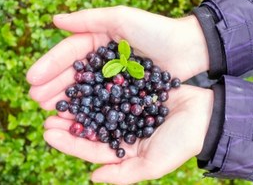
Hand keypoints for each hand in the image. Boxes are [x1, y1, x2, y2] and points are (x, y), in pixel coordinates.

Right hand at [27, 6, 208, 109]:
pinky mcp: (127, 93)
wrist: (188, 48)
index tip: (32, 78)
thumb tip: (55, 20)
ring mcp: (115, 78)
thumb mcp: (121, 18)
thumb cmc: (156, 30)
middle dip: (54, 86)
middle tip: (37, 100)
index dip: (50, 64)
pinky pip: (105, 102)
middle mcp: (104, 60)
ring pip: (87, 90)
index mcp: (99, 40)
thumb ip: (89, 19)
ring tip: (50, 111)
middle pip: (75, 74)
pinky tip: (77, 119)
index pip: (70, 52)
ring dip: (68, 100)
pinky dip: (91, 110)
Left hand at [43, 85, 212, 183]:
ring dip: (79, 101)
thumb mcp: (153, 163)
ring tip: (60, 94)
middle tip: (47, 112)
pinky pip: (112, 88)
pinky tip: (83, 77)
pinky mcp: (135, 91)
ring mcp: (128, 110)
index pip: (91, 149)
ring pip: (98, 106)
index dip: (69, 142)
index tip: (48, 131)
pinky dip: (97, 84)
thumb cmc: (182, 141)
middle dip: (68, 120)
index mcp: (125, 150)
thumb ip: (124, 174)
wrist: (205, 114)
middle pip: (90, 127)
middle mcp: (123, 131)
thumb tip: (93, 178)